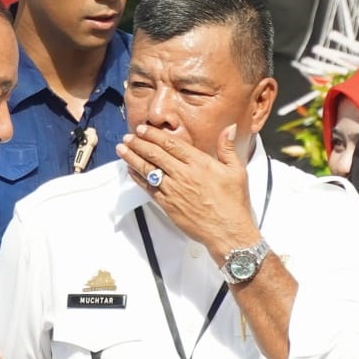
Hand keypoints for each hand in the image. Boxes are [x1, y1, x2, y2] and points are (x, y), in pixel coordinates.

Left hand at [116, 123, 257, 261]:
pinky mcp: (167, 205)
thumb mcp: (236, 171)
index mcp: (199, 163)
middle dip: (138, 143)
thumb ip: (227, 148)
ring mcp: (173, 190)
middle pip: (155, 154)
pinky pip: (148, 188)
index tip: (143, 129)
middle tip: (128, 136)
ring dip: (132, 158)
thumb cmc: (233, 203)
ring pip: (148, 170)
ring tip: (122, 149)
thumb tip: (229, 127)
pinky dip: (138, 178)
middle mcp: (183, 174)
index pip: (171, 144)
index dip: (154, 135)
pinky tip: (131, 171)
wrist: (227, 231)